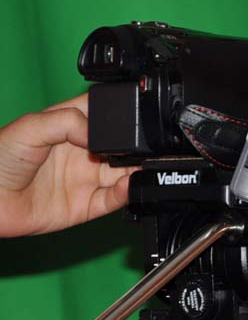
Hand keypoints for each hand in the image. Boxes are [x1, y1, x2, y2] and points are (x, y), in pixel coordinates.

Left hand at [0, 94, 135, 237]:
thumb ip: (70, 121)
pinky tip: (128, 184)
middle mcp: (84, 152)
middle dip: (138, 145)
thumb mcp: (31, 126)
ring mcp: (86, 179)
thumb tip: (103, 136)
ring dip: (138, 170)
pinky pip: (114, 200)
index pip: (109, 114)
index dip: (125, 113)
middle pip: (124, 146)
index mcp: (73, 126)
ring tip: (141, 166)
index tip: (135, 116)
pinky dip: (127, 194)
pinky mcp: (85, 205)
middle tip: (143, 146)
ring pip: (125, 173)